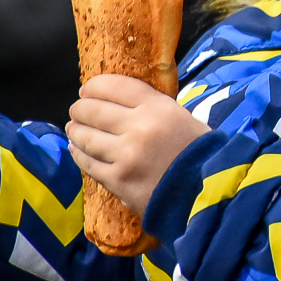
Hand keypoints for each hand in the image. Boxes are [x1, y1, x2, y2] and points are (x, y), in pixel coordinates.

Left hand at [66, 76, 208, 214]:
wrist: (207, 194)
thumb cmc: (198, 154)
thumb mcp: (181, 117)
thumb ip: (152, 108)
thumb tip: (119, 102)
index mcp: (158, 108)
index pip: (116, 87)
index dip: (95, 86)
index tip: (87, 89)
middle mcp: (139, 128)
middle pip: (95, 110)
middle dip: (80, 108)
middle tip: (77, 110)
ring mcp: (126, 156)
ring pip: (87, 137)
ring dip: (76, 130)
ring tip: (73, 128)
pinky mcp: (119, 181)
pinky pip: (89, 164)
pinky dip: (79, 154)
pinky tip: (76, 149)